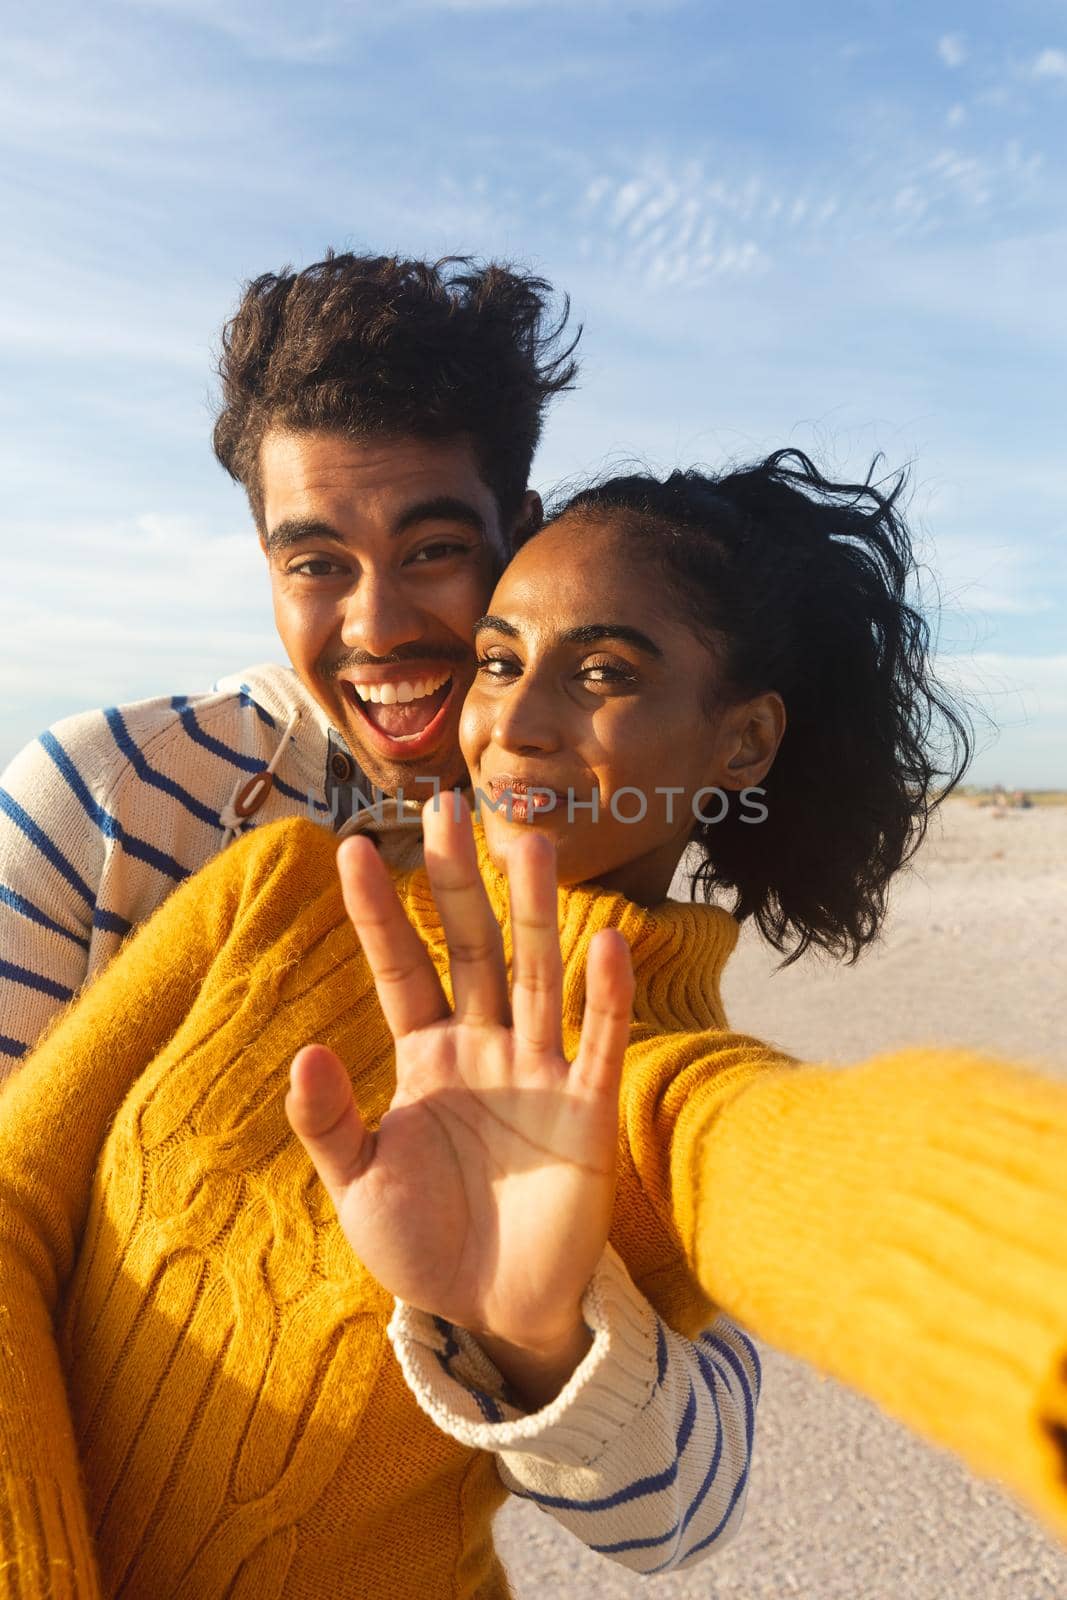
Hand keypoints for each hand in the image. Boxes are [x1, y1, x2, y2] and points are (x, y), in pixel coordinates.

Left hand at [285, 796, 634, 1404]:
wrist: (494, 1313)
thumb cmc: (423, 1245)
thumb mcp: (358, 1184)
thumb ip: (331, 1121)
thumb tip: (305, 1050)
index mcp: (427, 1057)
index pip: (401, 967)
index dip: (377, 912)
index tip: (350, 848)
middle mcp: (484, 1047)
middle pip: (473, 947)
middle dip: (460, 881)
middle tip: (449, 807)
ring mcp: (540, 1073)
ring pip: (536, 976)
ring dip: (534, 913)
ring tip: (529, 842)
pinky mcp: (588, 1112)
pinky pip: (600, 1044)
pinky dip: (605, 997)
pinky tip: (604, 943)